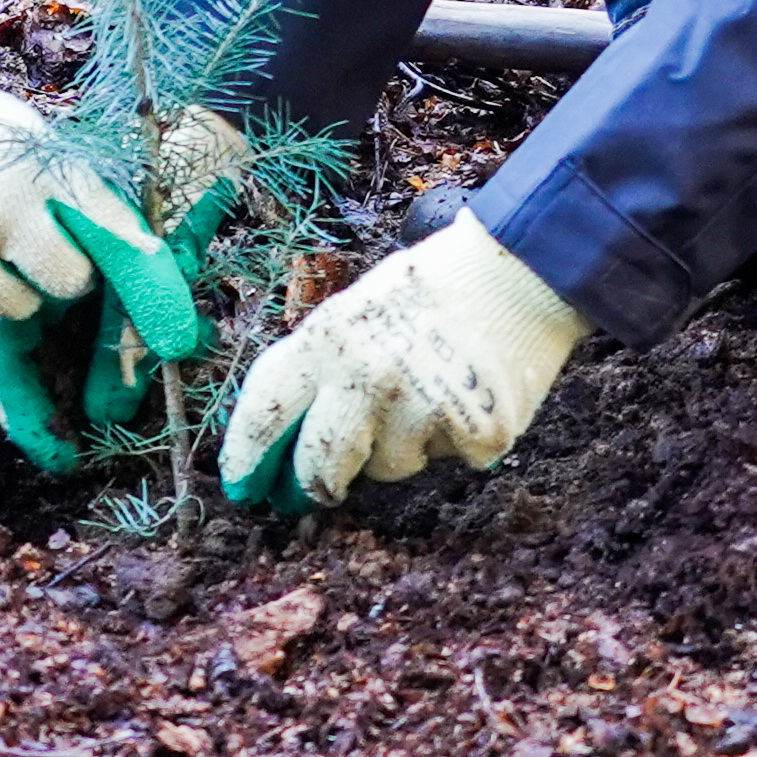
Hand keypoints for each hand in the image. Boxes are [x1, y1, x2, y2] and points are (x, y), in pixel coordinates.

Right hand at [0, 31, 205, 364]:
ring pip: (20, 310)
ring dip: (9, 288)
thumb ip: (72, 187)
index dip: (151, 288)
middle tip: (27, 237)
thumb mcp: (25, 135)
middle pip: (69, 285)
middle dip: (60, 272)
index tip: (180, 340)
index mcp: (38, 166)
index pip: (112, 234)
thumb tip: (139, 249)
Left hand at [219, 219, 588, 509]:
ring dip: (397, 449)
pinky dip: (452, 441)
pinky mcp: (473, 434)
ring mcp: (421, 410)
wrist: (517, 270)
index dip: (244, 454)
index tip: (239, 486)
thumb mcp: (353, 312)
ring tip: (424, 396)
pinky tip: (464, 398)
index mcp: (327, 340)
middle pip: (319, 466)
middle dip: (318, 483)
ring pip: (387, 469)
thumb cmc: (427, 290)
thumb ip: (320, 368)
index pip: (265, 409)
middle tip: (325, 486)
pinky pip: (445, 461)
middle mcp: (366, 379)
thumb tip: (286, 437)